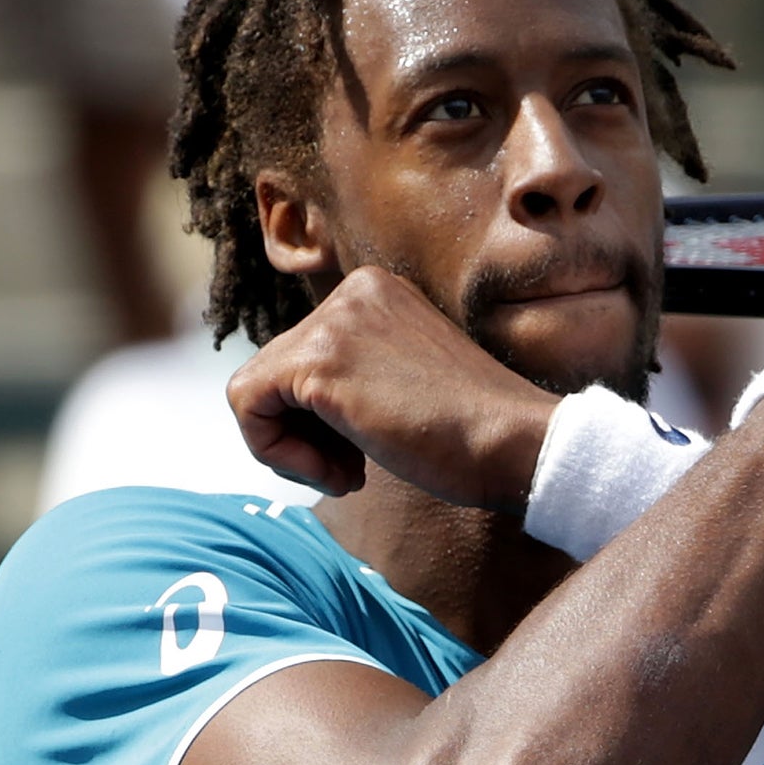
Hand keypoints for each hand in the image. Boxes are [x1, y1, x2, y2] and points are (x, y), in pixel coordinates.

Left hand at [226, 266, 560, 507]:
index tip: (368, 449)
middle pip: (276, 373)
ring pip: (255, 392)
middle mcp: (353, 291)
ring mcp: (335, 320)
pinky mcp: (320, 361)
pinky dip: (277, 454)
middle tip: (357, 469)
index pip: (303, 356)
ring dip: (293, 450)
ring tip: (352, 473)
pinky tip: (341, 474)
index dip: (320, 420)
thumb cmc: (474, 433)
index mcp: (377, 292)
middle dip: (305, 435)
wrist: (515, 444)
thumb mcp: (407, 381)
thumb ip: (356, 373)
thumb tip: (289, 406)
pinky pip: (248, 406)